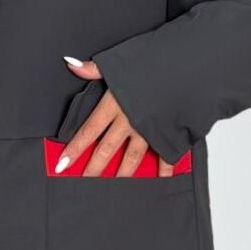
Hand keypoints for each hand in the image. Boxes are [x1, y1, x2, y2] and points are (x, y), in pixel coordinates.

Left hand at [56, 57, 176, 176]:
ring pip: (131, 157)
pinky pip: (165, 155)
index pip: (88, 131)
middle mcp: (129, 120)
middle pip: (106, 150)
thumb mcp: (120, 61)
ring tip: (113, 188)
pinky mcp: (168, 133)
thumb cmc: (154, 61)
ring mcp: (149, 130)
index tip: (62, 164)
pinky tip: (160, 180)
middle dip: (93, 168)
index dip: (74, 149)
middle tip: (83, 183)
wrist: (188, 67)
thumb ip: (94, 68)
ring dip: (121, 174)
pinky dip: (164, 169)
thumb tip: (71, 65)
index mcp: (114, 104)